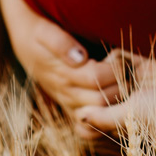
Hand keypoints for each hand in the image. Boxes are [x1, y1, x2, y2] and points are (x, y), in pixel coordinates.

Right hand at [0, 0, 121, 136]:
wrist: (26, 42)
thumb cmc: (39, 31)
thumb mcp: (44, 30)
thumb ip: (60, 42)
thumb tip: (79, 58)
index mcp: (62, 72)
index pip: (96, 79)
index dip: (115, 69)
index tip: (123, 56)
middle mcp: (65, 91)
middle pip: (100, 101)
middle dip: (119, 87)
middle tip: (130, 70)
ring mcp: (68, 101)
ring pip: (97, 114)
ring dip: (116, 101)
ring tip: (126, 81)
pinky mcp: (70, 106)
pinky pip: (86, 126)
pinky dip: (102, 120)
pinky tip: (115, 104)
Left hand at [77, 58, 155, 138]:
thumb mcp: (131, 116)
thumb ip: (103, 117)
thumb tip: (78, 117)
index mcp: (120, 121)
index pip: (90, 113)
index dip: (82, 105)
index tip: (85, 101)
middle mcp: (126, 103)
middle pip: (95, 91)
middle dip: (96, 86)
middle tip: (112, 87)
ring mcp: (135, 85)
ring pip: (106, 73)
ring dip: (107, 70)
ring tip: (119, 74)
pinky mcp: (147, 68)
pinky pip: (122, 59)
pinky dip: (118, 58)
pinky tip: (125, 61)